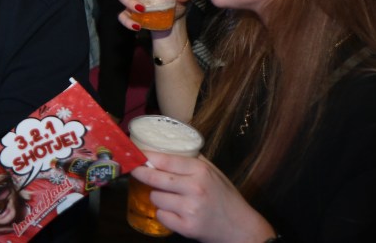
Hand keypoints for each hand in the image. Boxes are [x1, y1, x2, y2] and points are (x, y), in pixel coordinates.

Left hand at [132, 152, 274, 242]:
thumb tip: (167, 148)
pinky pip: (161, 216)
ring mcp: (190, 209)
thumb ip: (193, 160)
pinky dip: (164, 214)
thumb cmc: (226, 197)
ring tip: (170, 198)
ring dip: (157, 197)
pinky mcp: (187, 227)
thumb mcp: (214, 172)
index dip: (146, 156)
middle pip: (155, 178)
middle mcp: (194, 188)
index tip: (135, 154)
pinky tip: (175, 212)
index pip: (165, 159)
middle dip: (140, 173)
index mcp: (200, 171)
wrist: (240, 228)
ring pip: (155, 198)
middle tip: (135, 170)